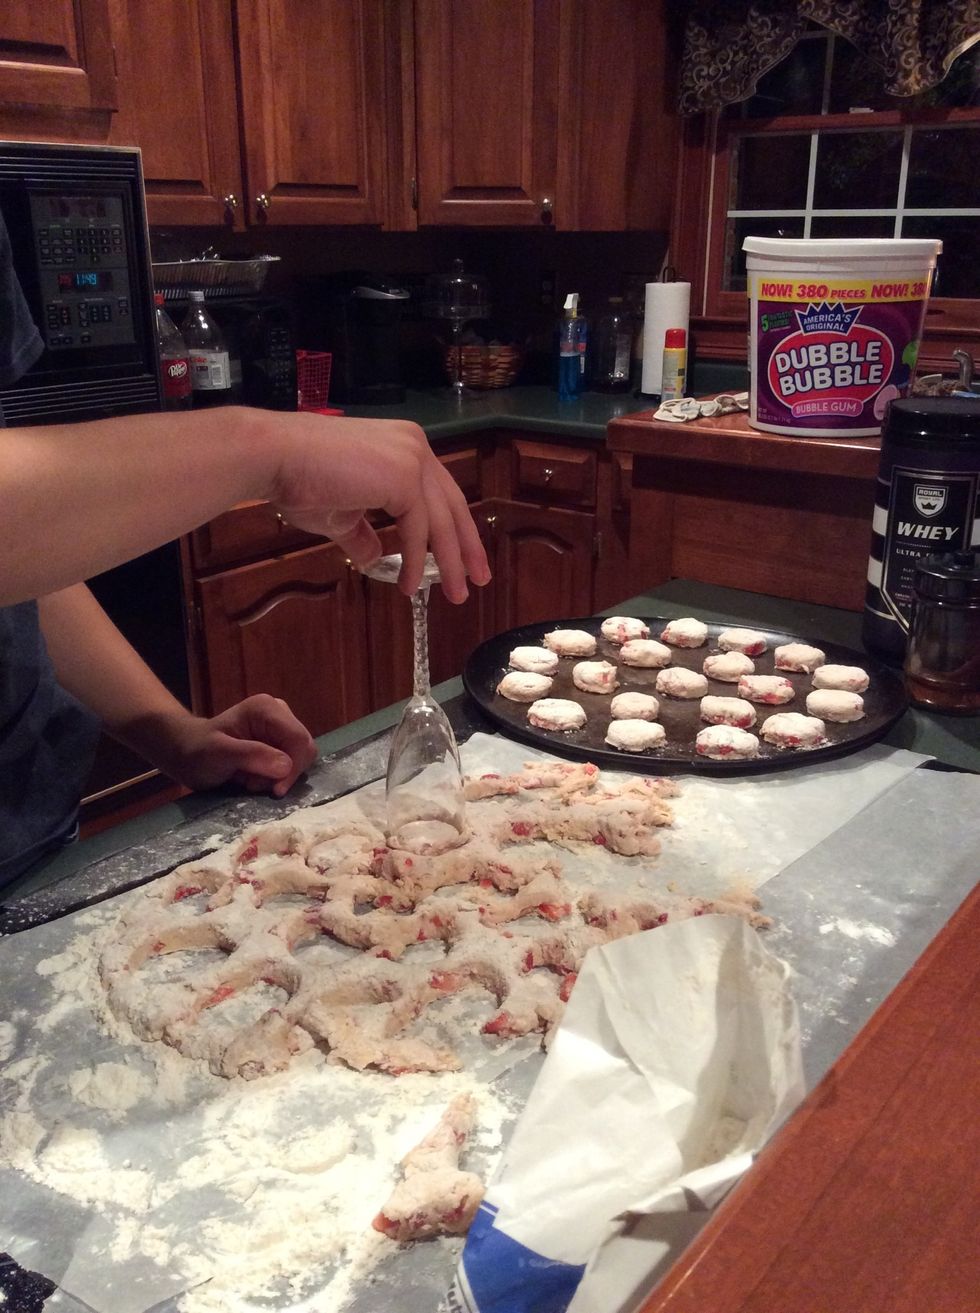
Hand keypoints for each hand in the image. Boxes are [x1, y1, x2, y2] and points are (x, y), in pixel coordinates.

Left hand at [155, 695, 316, 797]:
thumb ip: (252, 756)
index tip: (276, 790)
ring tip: (249, 780)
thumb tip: (286, 766)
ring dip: (277, 777)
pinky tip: (253, 778)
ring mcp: (280, 728)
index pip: (299, 740)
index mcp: (267, 708)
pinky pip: (291, 764)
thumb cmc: (197, 751)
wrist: (185, 754)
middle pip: (304, 749)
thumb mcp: (219, 754)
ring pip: (299, 759)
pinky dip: (274, 777)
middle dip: (284, 774)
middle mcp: (279, 713)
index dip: (294, 767)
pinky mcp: (279, 742)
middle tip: (254, 785)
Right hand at [270, 416, 490, 602]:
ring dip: (450, 562)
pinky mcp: (404, 477)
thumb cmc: (298, 480)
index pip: (440, 492)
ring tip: (456, 594)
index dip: (454, 528)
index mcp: (404, 447)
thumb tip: (375, 558)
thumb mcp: (340, 514)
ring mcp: (412, 459)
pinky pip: (420, 528)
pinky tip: (411, 585)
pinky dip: (417, 560)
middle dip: (467, 547)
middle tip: (478, 580)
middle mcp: (414, 446)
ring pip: (442, 521)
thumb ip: (364, 534)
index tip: (465, 558)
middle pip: (452, 505)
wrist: (274, 458)